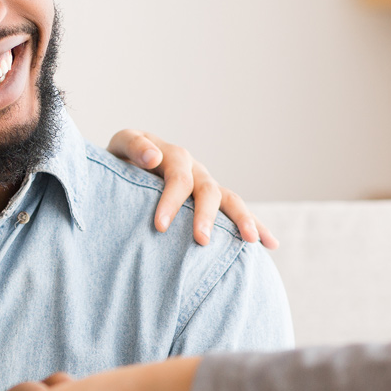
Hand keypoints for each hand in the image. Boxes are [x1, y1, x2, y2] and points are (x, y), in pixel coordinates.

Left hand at [108, 129, 277, 248]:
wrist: (126, 168)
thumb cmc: (120, 162)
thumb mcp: (121, 147)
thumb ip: (133, 146)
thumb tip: (154, 157)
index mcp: (172, 155)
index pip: (177, 177)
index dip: (170, 200)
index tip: (160, 226)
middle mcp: (195, 169)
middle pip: (207, 190)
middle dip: (205, 216)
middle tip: (201, 241)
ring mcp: (206, 184)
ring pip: (230, 200)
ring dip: (241, 219)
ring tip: (250, 240)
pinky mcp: (213, 200)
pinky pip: (237, 212)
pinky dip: (257, 225)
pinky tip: (270, 244)